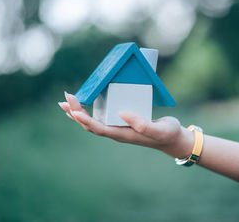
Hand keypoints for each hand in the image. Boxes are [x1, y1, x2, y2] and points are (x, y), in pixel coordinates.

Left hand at [58, 92, 193, 158]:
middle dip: (76, 112)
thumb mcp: (160, 129)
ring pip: (93, 121)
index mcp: (123, 134)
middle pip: (91, 125)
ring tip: (66, 102)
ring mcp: (118, 127)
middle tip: (66, 98)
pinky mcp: (120, 122)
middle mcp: (117, 132)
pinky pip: (100, 117)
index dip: (85, 120)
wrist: (172, 139)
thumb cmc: (167, 134)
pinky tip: (85, 104)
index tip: (74, 111)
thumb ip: (143, 124)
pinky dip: (89, 110)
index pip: (99, 129)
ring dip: (79, 112)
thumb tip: (122, 113)